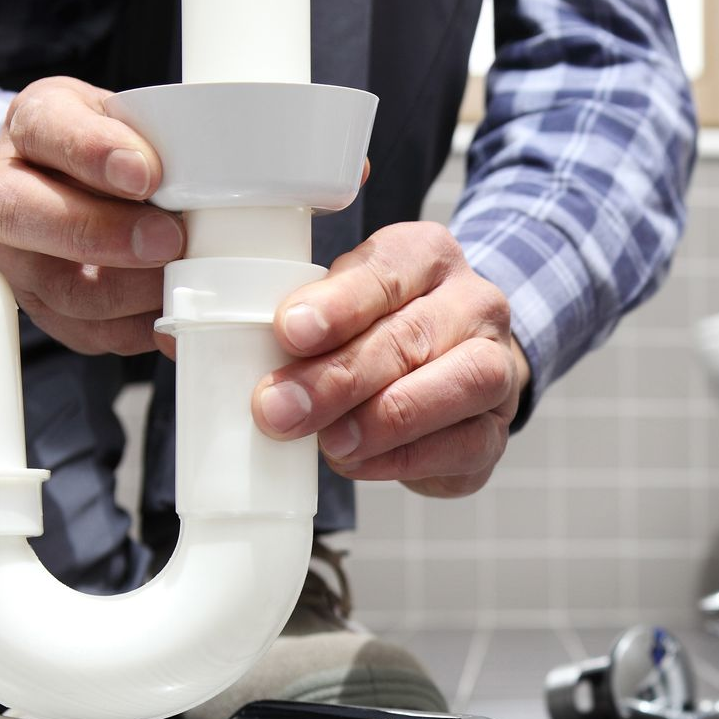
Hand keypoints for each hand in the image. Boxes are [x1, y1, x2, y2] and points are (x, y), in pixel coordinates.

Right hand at [0, 76, 184, 355]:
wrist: (83, 191)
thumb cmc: (110, 149)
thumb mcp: (127, 117)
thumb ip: (151, 137)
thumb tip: (196, 180)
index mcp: (29, 128)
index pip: (45, 130)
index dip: (92, 153)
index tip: (144, 172)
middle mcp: (8, 198)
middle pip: (28, 219)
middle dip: (105, 235)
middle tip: (168, 239)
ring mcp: (23, 265)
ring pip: (66, 290)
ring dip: (133, 291)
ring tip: (180, 278)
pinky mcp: (54, 316)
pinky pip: (95, 334)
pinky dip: (143, 328)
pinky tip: (176, 312)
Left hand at [254, 222, 529, 497]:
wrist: (457, 377)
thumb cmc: (383, 335)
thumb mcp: (342, 309)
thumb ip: (299, 326)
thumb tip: (221, 357)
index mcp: (428, 256)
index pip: (385, 271)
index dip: (337, 305)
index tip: (289, 332)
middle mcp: (474, 304)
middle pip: (410, 336)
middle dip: (339, 377)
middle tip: (280, 409)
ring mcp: (497, 368)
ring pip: (456, 386)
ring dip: (382, 420)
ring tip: (329, 443)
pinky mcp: (495, 431)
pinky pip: (461, 445)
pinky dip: (402, 458)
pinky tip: (357, 462)